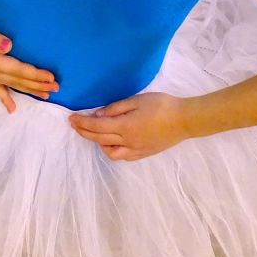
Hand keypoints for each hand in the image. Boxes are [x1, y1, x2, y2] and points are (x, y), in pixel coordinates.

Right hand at [0, 3, 56, 112]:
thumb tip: (9, 46)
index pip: (17, 69)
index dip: (35, 74)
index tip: (51, 77)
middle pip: (17, 80)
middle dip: (37, 85)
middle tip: (57, 88)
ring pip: (11, 84)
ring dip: (29, 90)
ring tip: (46, 96)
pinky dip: (5, 98)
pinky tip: (12, 109)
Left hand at [69, 92, 186, 160]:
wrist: (185, 120)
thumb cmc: (162, 105)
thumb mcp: (138, 100)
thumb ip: (116, 108)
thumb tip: (98, 115)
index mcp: (125, 126)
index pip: (96, 126)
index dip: (81, 123)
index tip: (71, 118)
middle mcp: (127, 141)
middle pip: (99, 139)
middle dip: (84, 132)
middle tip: (75, 125)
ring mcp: (136, 150)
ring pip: (110, 152)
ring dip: (99, 143)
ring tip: (96, 133)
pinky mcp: (144, 153)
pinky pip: (123, 156)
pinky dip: (113, 149)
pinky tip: (114, 142)